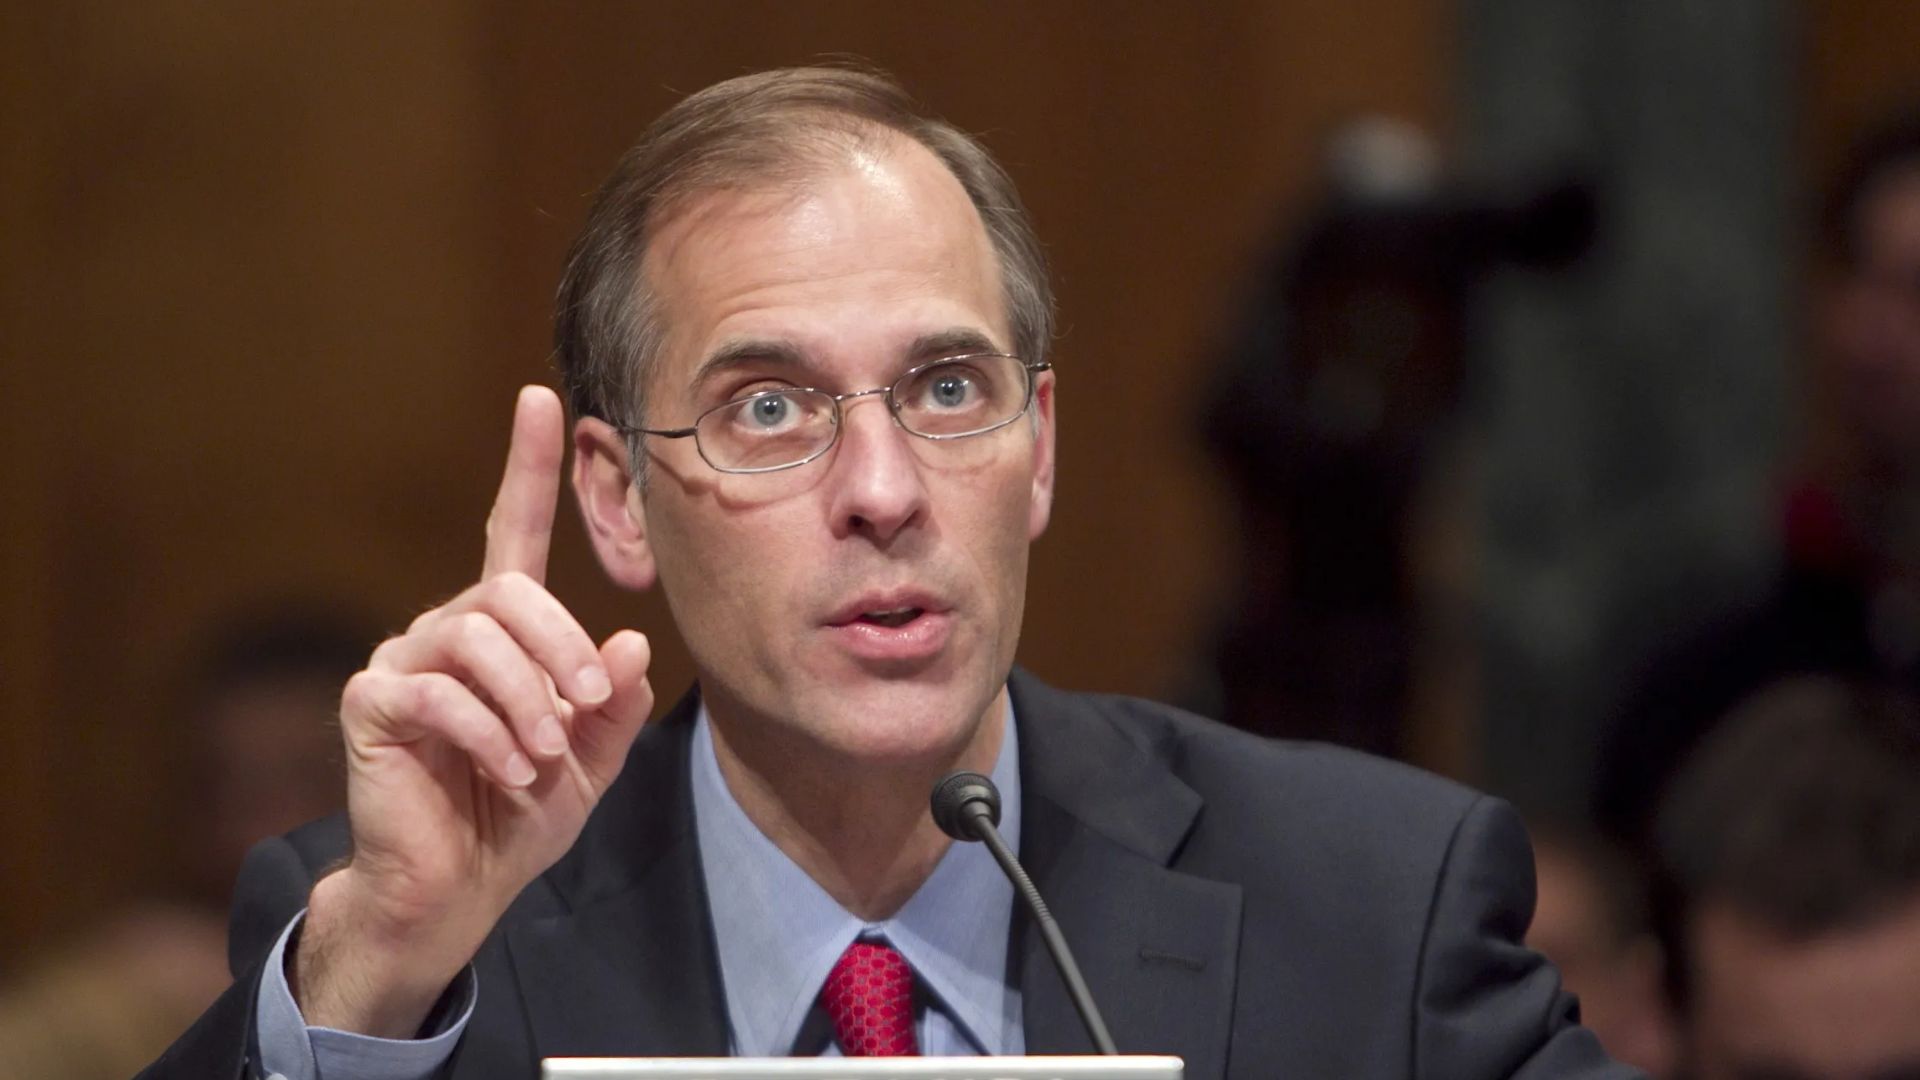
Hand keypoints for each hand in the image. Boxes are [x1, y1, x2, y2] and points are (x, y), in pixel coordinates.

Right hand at [292, 386, 653, 1036]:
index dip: (525, 465)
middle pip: (509, 594)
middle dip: (561, 647)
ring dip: (527, 698)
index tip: (539, 398)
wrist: (456, 888)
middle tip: (584, 705)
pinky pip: (440, 691)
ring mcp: (403, 662)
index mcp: (502, 632)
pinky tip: (509, 769)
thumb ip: (613, 704)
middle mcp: (447, 631)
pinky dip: (489, 733)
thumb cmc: (520, 816)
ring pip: (476, 637)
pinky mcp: (373, 702)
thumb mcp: (592, 760)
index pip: (511, 531)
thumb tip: (630, 643)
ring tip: (543, 755)